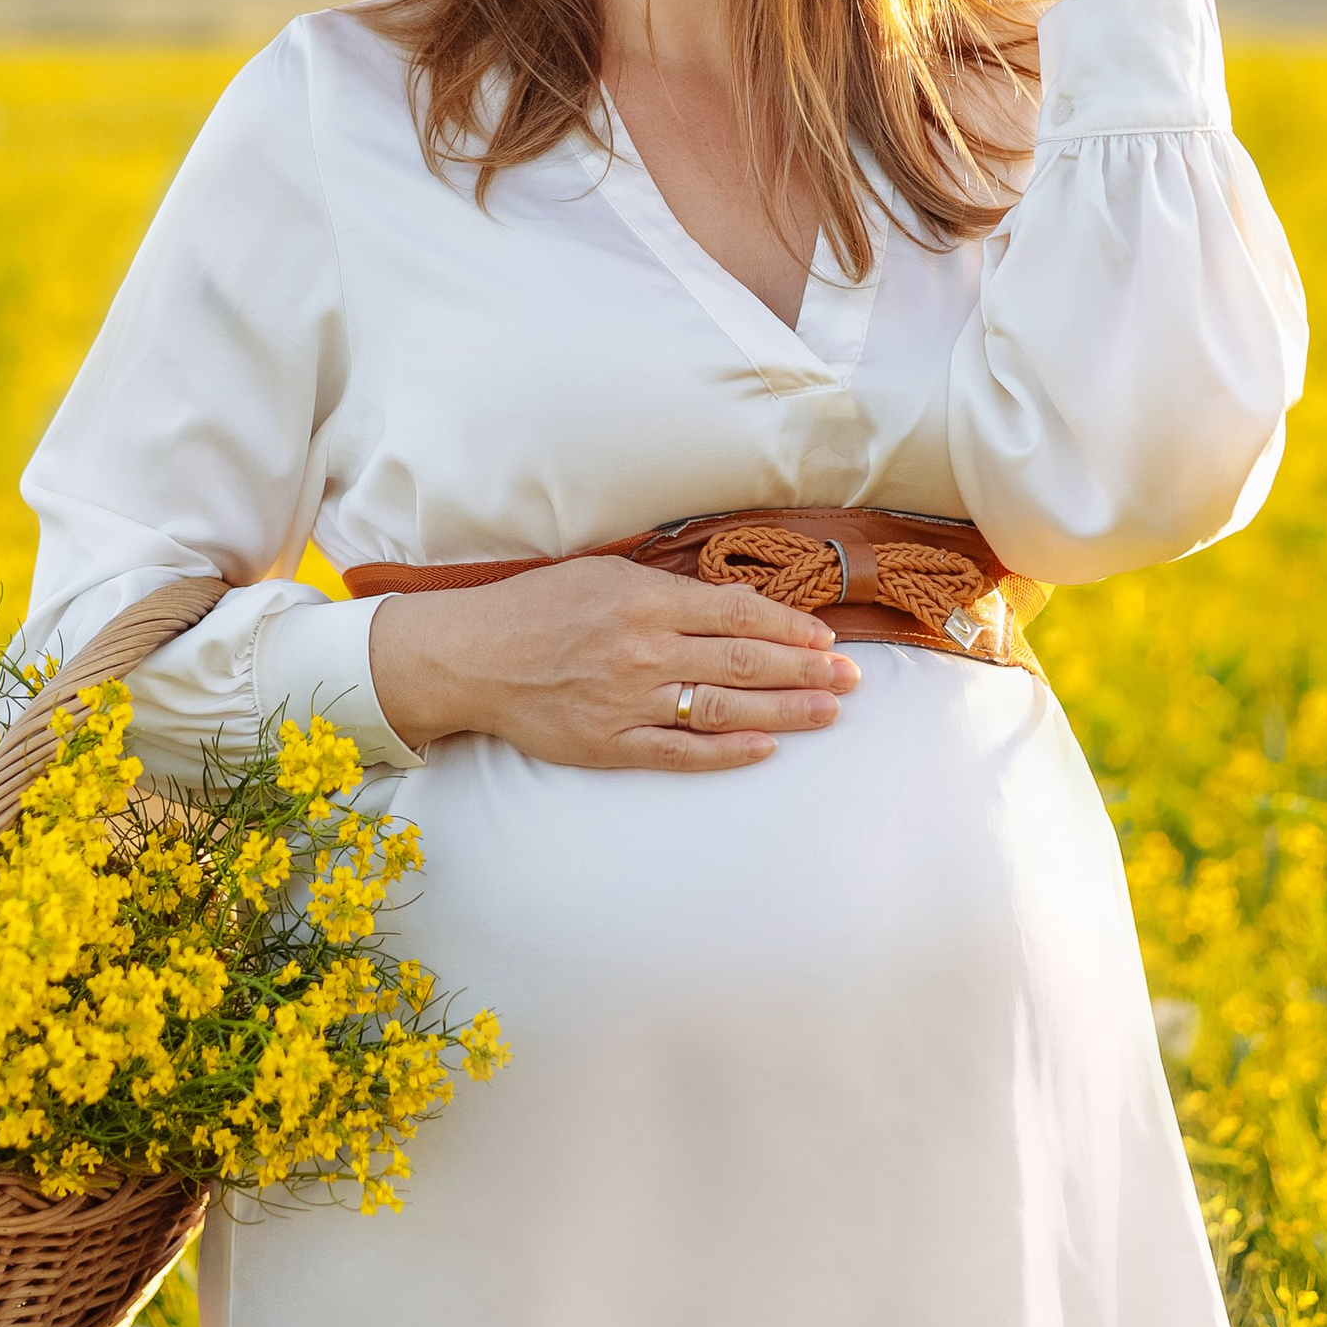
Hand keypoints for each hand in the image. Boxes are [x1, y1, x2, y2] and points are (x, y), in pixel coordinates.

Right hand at [368, 559, 858, 772]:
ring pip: (724, 706)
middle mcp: (643, 649)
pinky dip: (727, 750)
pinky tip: (766, 746)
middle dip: (806, 667)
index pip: (738, 613)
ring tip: (830, 711)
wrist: (473, 656)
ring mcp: (628, 700)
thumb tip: (736, 601)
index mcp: (644, 601)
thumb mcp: (604, 575)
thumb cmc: (537, 607)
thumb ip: (669, 588)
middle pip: (745, 659)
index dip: (790, 625)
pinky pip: (681, 751)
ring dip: (785, 709)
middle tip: (853, 677)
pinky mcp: (611, 743)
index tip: (826, 636)